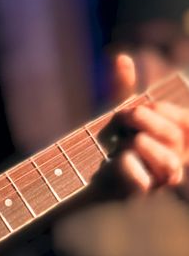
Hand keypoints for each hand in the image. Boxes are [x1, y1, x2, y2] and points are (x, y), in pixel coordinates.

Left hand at [106, 54, 188, 193]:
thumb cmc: (105, 142)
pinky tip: (114, 161)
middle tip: (121, 117)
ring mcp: (159, 182)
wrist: (78, 174)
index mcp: (174, 141)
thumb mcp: (114, 112)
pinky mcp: (139, 197)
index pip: (187, 123)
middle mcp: (173, 162)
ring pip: (169, 163)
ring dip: (140, 145)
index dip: (166, 111)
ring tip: (121, 143)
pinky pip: (141, 182)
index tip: (141, 106)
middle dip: (146, 120)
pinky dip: (126, 167)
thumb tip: (123, 57)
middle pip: (176, 137)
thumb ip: (122, 87)